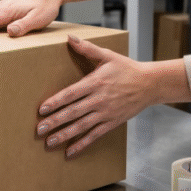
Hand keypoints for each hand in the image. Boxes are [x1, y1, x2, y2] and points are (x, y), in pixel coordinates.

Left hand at [37, 35, 158, 157]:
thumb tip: (69, 37)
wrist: (151, 84)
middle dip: (55, 122)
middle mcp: (99, 100)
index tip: (41, 109)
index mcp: (95, 83)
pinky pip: (95, 135)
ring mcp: (106, 113)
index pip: (71, 94)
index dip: (56, 102)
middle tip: (39, 130)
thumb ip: (87, 48)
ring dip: (65, 135)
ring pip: (82, 126)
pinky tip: (70, 152)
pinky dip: (82, 144)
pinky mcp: (112, 122)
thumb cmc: (127, 68)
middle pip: (73, 112)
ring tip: (49, 143)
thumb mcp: (107, 55)